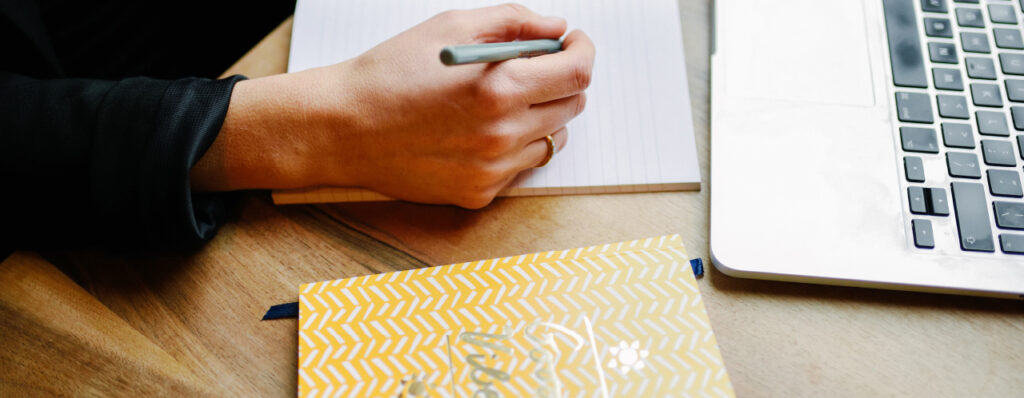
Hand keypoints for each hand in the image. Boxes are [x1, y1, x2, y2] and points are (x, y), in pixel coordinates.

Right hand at [191, 3, 594, 208]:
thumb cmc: (390, 73)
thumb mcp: (449, 26)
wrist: (341, 129)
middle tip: (535, 68)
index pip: (578, 73)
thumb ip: (512, 22)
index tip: (575, 44)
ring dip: (541, 117)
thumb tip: (557, 29)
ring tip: (502, 103)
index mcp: (499, 88)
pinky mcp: (478, 194)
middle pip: (572, 106)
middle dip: (562, 81)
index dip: (584, 52)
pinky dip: (513, 148)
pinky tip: (478, 132)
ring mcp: (492, 170)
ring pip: (552, 140)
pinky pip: (520, 168)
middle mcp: (502, 134)